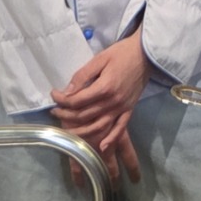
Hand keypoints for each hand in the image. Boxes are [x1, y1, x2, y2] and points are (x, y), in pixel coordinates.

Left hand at [52, 34, 149, 181]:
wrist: (146, 54)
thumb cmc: (121, 53)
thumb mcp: (99, 58)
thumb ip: (83, 75)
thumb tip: (67, 91)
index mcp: (104, 88)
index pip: (77, 101)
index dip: (61, 100)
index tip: (54, 95)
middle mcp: (112, 102)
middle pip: (84, 115)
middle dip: (66, 115)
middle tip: (55, 111)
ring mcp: (122, 108)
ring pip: (98, 126)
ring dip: (81, 131)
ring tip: (67, 130)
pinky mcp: (130, 110)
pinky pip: (120, 128)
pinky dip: (111, 139)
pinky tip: (101, 147)